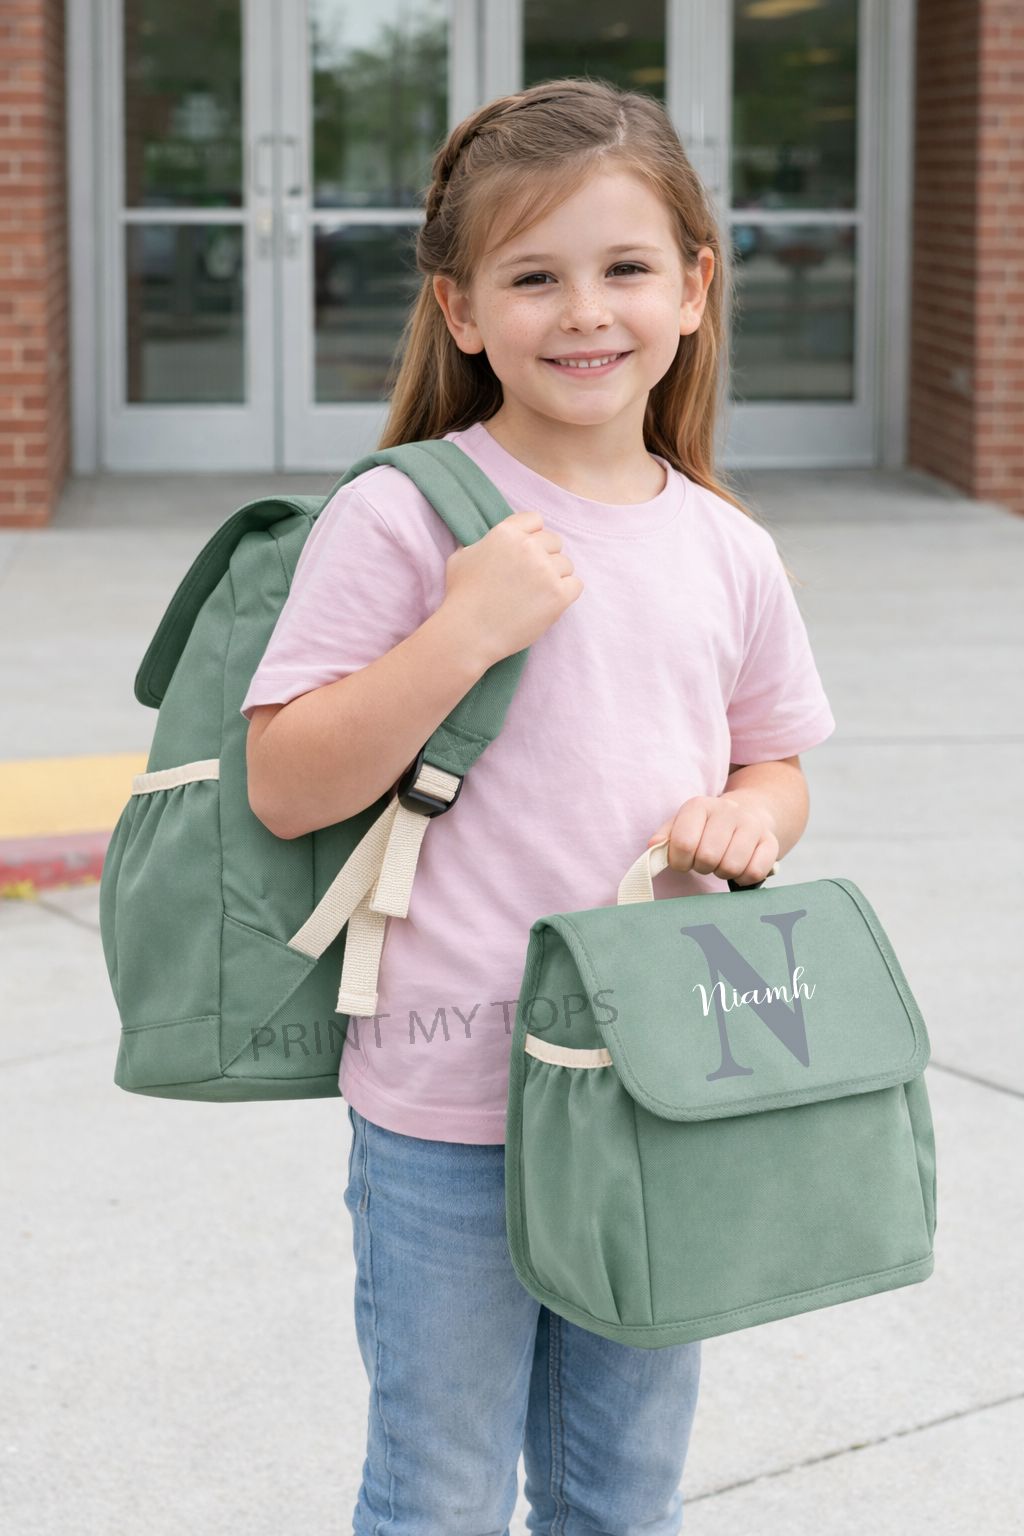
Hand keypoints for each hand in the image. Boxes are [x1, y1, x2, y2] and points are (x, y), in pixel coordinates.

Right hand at [441, 510, 582, 668]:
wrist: (468, 633)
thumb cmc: (461, 598)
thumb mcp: (461, 557)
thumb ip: (482, 543)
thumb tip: (490, 542)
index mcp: (506, 533)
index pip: (535, 520)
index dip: (532, 536)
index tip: (525, 554)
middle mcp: (528, 546)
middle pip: (554, 542)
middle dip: (545, 557)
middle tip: (530, 579)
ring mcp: (545, 570)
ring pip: (566, 565)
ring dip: (555, 577)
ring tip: (535, 595)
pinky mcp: (558, 595)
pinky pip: (576, 585)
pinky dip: (566, 593)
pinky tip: (547, 602)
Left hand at [647, 793, 778, 886]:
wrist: (747, 814)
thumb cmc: (706, 827)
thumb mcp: (682, 825)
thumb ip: (665, 837)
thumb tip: (653, 847)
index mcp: (699, 806)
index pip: (684, 843)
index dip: (680, 861)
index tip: (684, 861)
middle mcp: (727, 810)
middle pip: (708, 857)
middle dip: (702, 867)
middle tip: (705, 862)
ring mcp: (751, 824)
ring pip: (731, 866)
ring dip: (722, 872)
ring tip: (721, 862)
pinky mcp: (770, 841)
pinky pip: (754, 872)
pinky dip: (743, 878)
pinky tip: (739, 868)